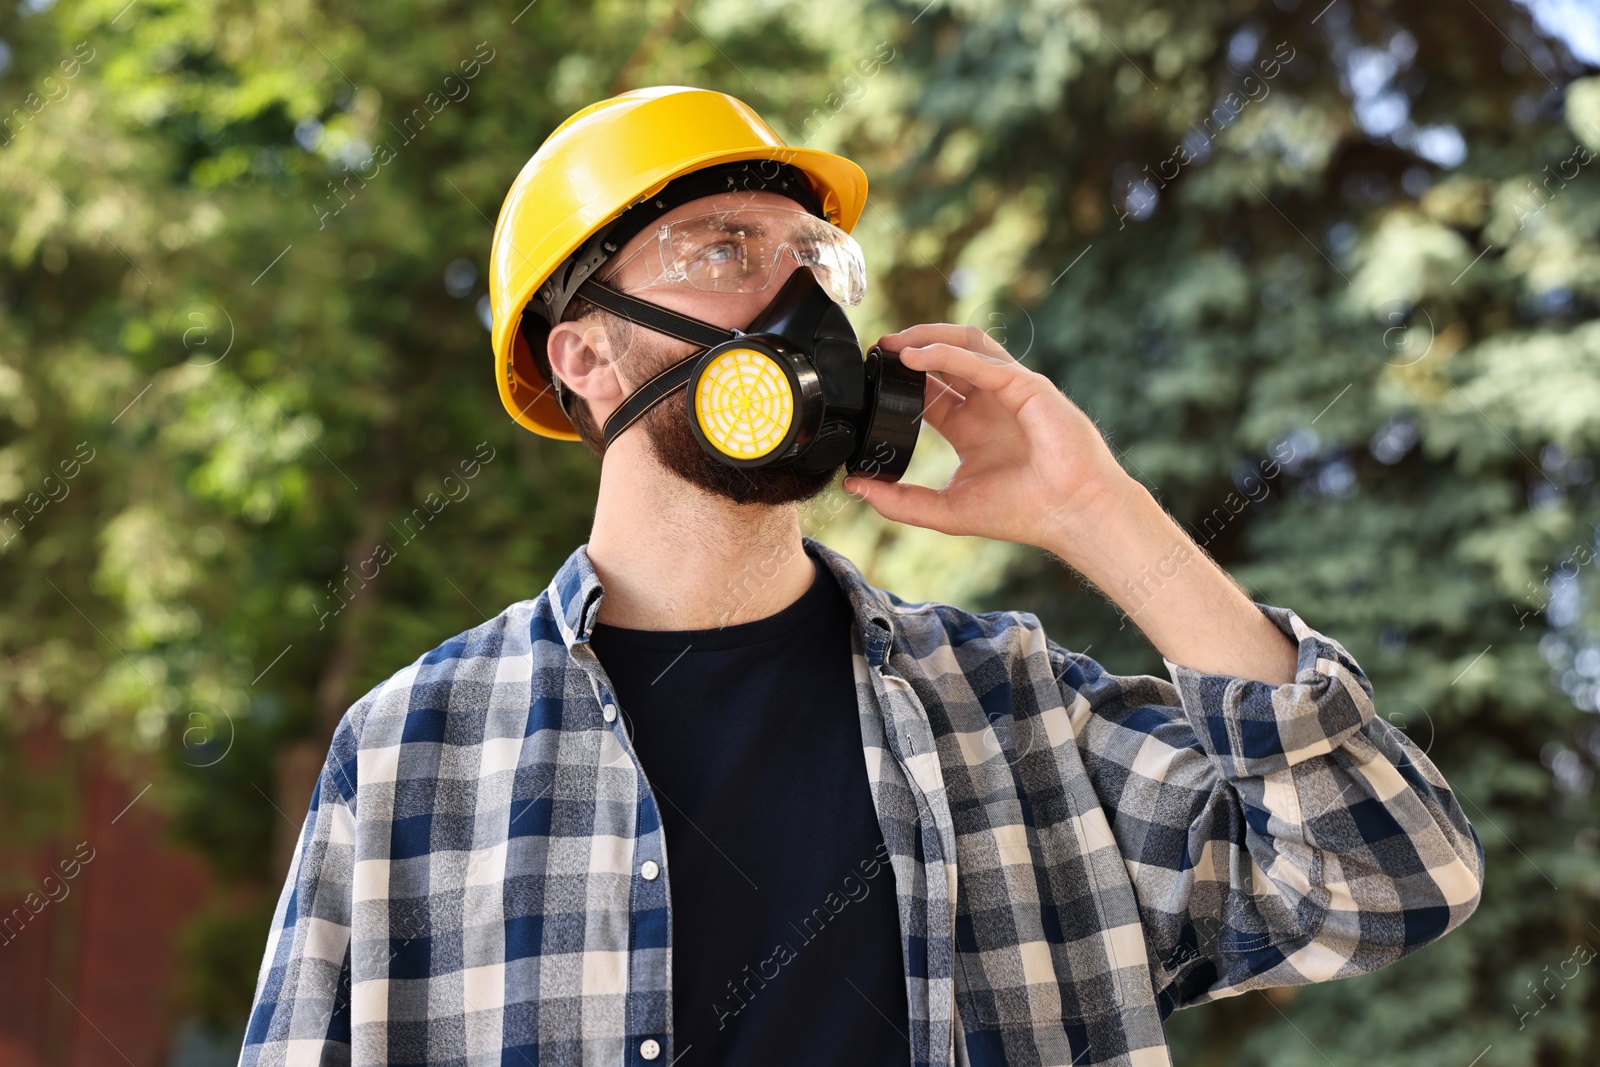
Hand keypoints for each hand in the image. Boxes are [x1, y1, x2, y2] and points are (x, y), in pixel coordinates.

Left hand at [843, 323, 1135, 550]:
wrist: (1070, 515)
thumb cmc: (1022, 512)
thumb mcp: (947, 510)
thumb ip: (900, 502)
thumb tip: (854, 486)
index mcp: (972, 428)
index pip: (930, 391)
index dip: (900, 380)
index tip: (869, 377)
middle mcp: (990, 403)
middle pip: (946, 357)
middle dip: (910, 347)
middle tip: (875, 351)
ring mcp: (1010, 390)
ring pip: (966, 344)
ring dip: (928, 337)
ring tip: (892, 344)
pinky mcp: (1027, 386)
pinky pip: (982, 361)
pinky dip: (946, 354)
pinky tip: (916, 358)